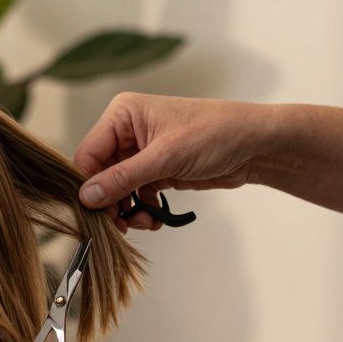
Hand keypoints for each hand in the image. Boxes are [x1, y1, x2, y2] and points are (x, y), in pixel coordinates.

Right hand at [75, 93, 274, 231]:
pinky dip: (140, 210)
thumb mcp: (165, 157)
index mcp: (122, 115)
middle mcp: (127, 131)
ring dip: (125, 210)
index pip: (88, 153)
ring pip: (116, 188)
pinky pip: (134, 194)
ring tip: (142, 224)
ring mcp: (141, 152)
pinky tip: (153, 219)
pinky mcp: (155, 170)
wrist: (255, 145)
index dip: (88, 184)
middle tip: (119, 226)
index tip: (95, 211)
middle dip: (109, 201)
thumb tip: (87, 197)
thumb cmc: (215, 134)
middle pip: (100, 174)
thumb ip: (122, 178)